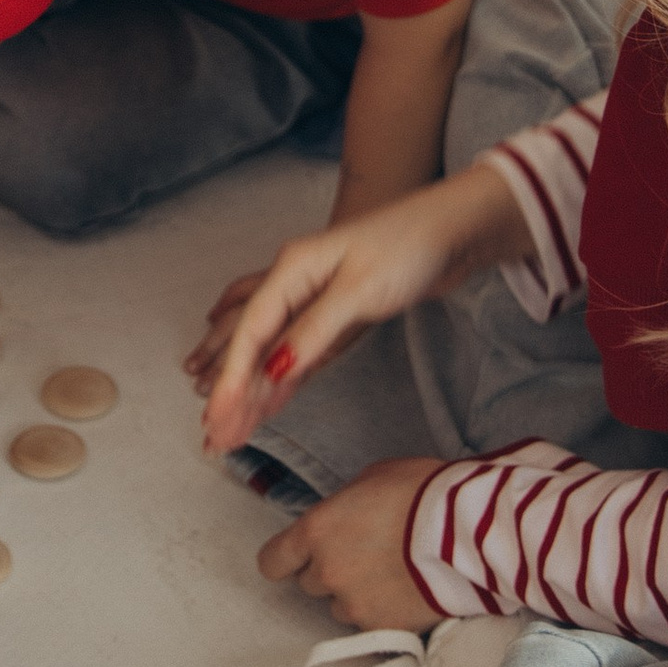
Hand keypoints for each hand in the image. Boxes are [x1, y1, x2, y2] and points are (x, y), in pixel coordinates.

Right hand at [199, 164, 525, 455]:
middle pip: (252, 344)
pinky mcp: (334, 315)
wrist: (453, 229)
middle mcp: (294, 283)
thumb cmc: (409, 245)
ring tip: (230, 430)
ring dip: (250, 392)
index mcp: (292, 269)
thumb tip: (275, 369)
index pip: (251, 331)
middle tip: (214, 436)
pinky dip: (280, 382)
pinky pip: (296, 355)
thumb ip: (315, 329)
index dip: (232, 377)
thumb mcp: (361, 289)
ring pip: (270, 353)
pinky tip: (265, 406)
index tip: (218, 415)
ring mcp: (313, 300)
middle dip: (231, 391)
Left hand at [257, 462, 441, 629]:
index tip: (299, 558)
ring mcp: (354, 604)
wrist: (468, 531)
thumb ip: (344, 506)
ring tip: (393, 576)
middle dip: (331, 572)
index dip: (285, 560)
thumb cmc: (422, 492)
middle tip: (366, 557)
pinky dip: (386, 613)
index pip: (272, 562)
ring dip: (357, 596)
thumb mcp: (372, 479)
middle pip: (311, 584)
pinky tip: (409, 593)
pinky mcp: (384, 627)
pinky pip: (373, 625)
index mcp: (315, 531)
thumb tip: (342, 519)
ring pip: (341, 608)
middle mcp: (326, 572)